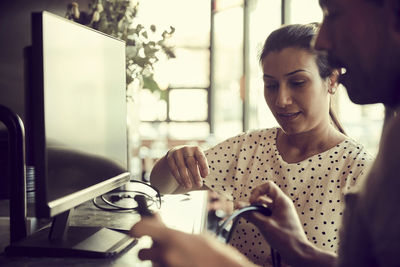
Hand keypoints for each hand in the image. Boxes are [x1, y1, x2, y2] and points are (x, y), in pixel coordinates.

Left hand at [130, 214, 256, 266]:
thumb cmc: (215, 253)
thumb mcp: (195, 235)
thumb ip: (173, 231)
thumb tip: (159, 222)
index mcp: (172, 238)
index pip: (140, 228)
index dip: (136, 228)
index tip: (135, 229)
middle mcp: (166, 254)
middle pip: (142, 252)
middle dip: (149, 250)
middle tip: (160, 248)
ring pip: (153, 264)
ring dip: (160, 261)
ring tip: (177, 259)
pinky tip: (180, 264)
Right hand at [165, 145, 208, 188]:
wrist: (176, 156)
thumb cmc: (191, 163)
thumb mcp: (198, 164)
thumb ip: (204, 173)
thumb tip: (212, 186)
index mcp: (196, 149)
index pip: (201, 157)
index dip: (204, 166)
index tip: (206, 176)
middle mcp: (187, 149)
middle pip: (191, 162)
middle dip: (195, 174)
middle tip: (199, 184)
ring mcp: (177, 153)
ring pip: (181, 166)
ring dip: (185, 178)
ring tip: (189, 186)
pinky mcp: (169, 158)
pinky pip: (174, 169)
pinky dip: (178, 178)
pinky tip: (182, 184)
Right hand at [246, 181, 311, 265]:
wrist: (297, 253)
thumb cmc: (286, 239)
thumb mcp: (265, 225)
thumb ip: (251, 214)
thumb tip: (239, 206)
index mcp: (282, 201)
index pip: (268, 186)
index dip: (257, 191)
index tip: (252, 202)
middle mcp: (282, 204)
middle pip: (264, 196)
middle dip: (254, 203)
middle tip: (247, 212)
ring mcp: (281, 212)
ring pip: (264, 206)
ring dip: (256, 210)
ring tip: (251, 219)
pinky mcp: (279, 220)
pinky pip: (267, 213)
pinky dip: (260, 216)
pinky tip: (256, 224)